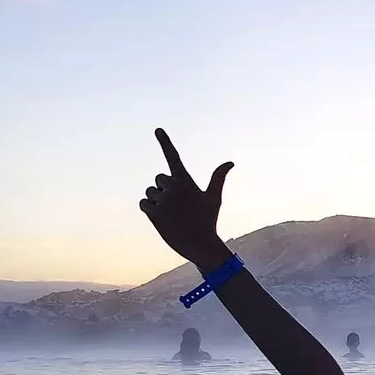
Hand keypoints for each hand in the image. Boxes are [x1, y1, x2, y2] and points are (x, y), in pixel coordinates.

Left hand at [139, 128, 234, 268]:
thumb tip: (231, 162)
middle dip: (164, 189)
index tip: (158, 129)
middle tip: (178, 205)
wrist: (201, 245)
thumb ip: (218, 177)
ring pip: (150, 193)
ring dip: (157, 201)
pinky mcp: (154, 214)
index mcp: (186, 181)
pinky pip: (143, 204)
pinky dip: (149, 210)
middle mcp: (174, 188)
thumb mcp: (214, 198)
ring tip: (172, 214)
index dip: (165, 142)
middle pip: (159, 179)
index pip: (174, 157)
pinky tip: (162, 219)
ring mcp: (164, 201)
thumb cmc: (208, 220)